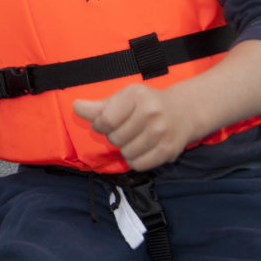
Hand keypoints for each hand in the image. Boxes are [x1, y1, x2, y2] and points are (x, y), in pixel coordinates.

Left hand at [73, 83, 193, 170]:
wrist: (183, 112)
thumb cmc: (145, 104)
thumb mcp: (122, 98)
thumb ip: (98, 106)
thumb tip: (77, 107)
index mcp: (136, 95)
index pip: (106, 120)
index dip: (98, 125)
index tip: (103, 122)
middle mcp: (151, 112)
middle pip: (115, 138)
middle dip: (113, 136)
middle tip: (123, 129)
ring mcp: (162, 132)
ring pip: (126, 153)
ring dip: (124, 148)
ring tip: (133, 138)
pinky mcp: (169, 150)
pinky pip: (138, 164)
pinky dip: (135, 160)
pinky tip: (141, 148)